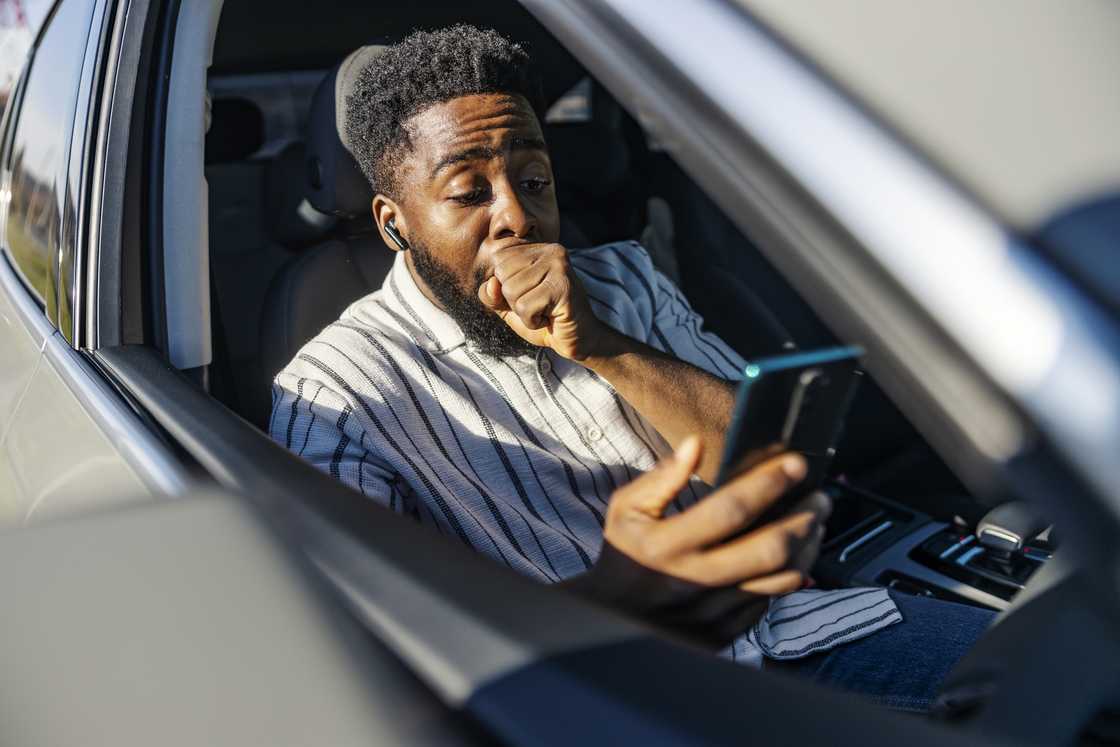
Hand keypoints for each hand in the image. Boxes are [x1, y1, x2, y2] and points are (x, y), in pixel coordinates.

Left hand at [477, 242, 603, 359]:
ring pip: (511, 291)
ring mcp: (559, 266)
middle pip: (502, 273)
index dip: (506, 285)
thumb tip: (491, 284)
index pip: (498, 259)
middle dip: (514, 299)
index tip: (530, 293)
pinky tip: (551, 318)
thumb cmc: (545, 319)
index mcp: (538, 248)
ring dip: (524, 312)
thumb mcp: (509, 305)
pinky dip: (533, 321)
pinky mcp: (562, 286)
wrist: (579, 339)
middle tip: (539, 304)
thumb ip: (491, 294)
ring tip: (545, 310)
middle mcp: (550, 250)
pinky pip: (525, 307)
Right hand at [564, 437, 831, 647]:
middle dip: (804, 518)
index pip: (730, 510)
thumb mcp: (626, 509)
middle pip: (768, 549)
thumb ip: (662, 477)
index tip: (796, 464)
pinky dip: (789, 576)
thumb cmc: (623, 553)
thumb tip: (696, 444)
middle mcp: (691, 580)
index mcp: (665, 545)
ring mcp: (709, 612)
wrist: (610, 617)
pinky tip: (796, 555)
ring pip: (779, 580)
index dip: (768, 484)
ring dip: (806, 548)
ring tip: (814, 523)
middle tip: (819, 498)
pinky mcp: (721, 634)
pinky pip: (768, 602)